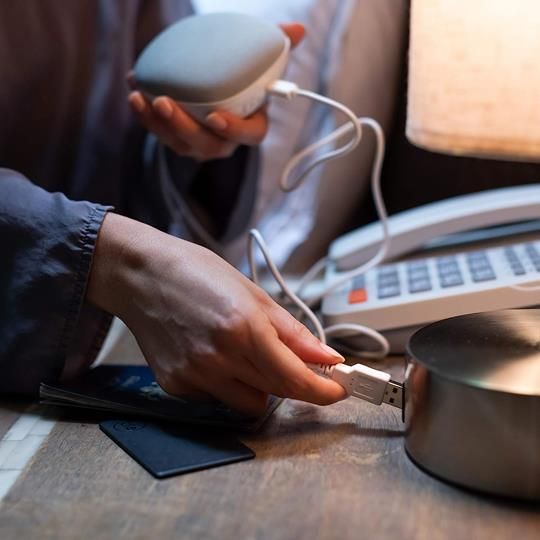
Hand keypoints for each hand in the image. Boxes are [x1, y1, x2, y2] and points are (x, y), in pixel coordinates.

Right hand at [87, 213, 346, 415]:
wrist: (142, 275)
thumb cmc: (196, 273)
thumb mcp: (253, 294)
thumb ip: (293, 333)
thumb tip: (327, 358)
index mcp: (244, 329)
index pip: (296, 379)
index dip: (323, 391)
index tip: (337, 390)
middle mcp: (219, 359)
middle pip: (278, 394)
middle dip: (296, 383)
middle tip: (298, 365)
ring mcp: (195, 376)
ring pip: (249, 404)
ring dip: (262, 387)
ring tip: (248, 354)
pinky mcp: (177, 385)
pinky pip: (218, 398)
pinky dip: (228, 383)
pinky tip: (216, 355)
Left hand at [127, 23, 304, 160]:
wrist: (220, 92)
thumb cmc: (244, 81)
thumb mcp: (262, 64)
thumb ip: (277, 48)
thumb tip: (297, 31)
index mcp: (251, 126)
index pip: (249, 135)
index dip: (234, 130)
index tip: (215, 117)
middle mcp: (225, 142)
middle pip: (207, 144)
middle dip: (183, 127)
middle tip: (163, 101)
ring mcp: (200, 145)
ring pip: (178, 143)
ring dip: (157, 124)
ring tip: (139, 97)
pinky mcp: (178, 140)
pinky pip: (161, 133)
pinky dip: (145, 115)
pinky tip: (134, 89)